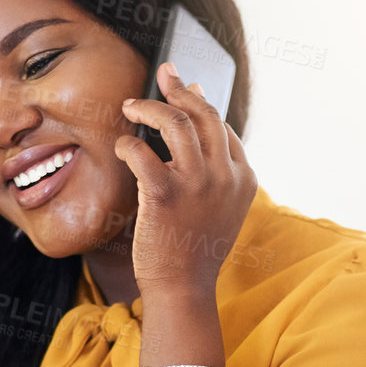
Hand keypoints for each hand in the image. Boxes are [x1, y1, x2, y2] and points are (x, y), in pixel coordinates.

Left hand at [115, 60, 256, 298]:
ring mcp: (198, 183)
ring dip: (150, 106)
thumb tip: (201, 127)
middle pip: (204, 114)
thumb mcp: (219, 206)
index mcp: (243, 178)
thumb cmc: (194, 247)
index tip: (186, 90)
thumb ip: (215, 169)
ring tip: (131, 106)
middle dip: (180, 89)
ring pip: (175, 122)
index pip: (222, 127)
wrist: (184, 289)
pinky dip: (127, 143)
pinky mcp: (165, 194)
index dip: (201, 103)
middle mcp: (225, 175)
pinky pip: (142, 150)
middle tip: (162, 77)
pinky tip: (122, 147)